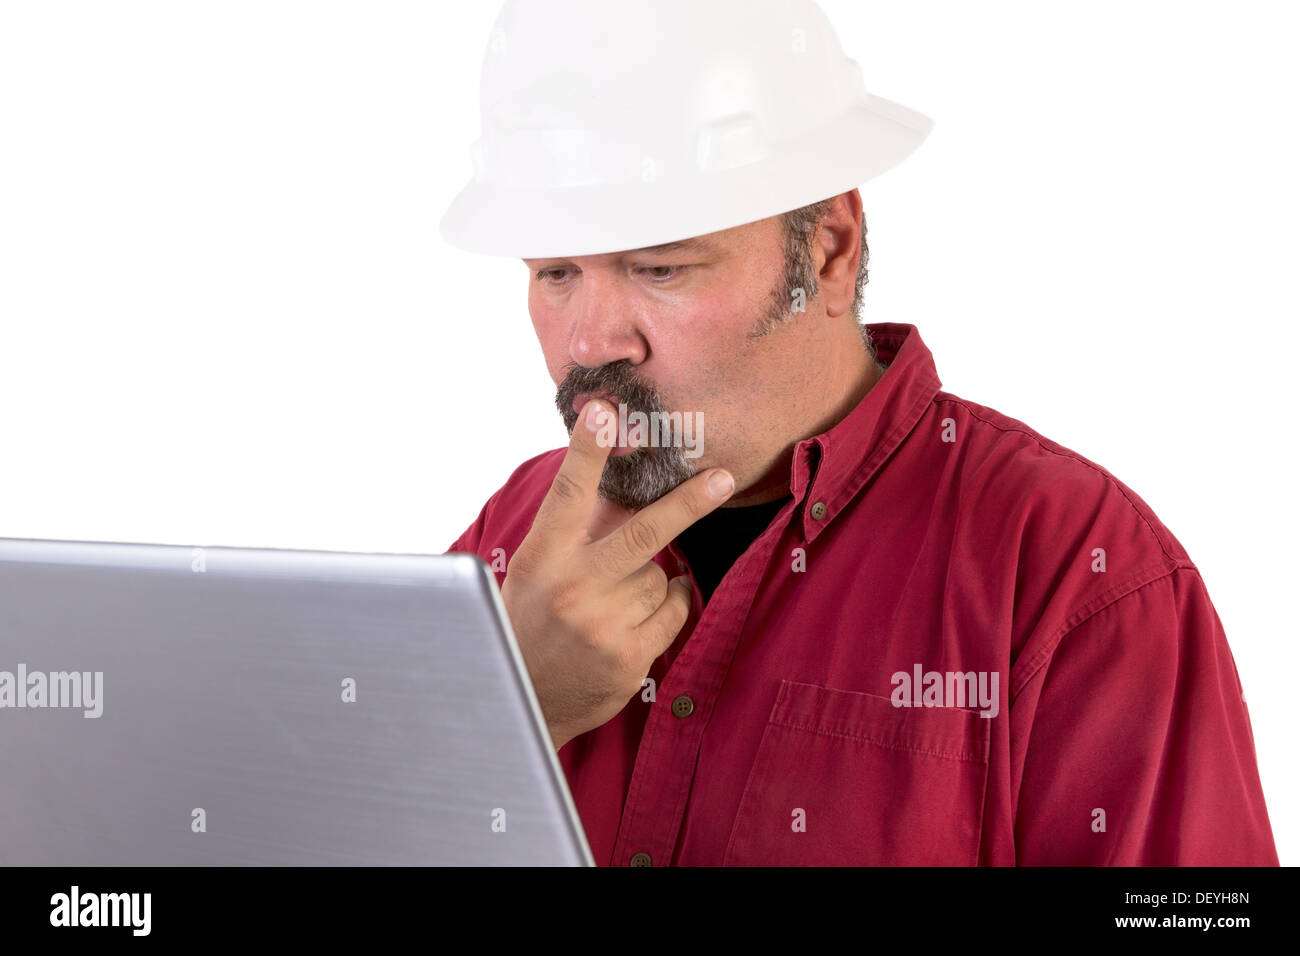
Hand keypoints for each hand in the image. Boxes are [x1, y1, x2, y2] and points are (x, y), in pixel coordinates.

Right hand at [500, 399, 734, 749]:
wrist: (518, 697)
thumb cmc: (530, 620)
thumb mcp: (539, 569)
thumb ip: (580, 528)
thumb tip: (624, 474)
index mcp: (543, 556)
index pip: (568, 493)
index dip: (588, 450)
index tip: (605, 412)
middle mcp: (572, 586)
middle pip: (644, 532)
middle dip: (689, 502)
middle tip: (723, 478)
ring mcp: (603, 623)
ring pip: (660, 575)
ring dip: (648, 582)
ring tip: (610, 606)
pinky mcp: (630, 655)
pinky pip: (674, 609)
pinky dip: (667, 606)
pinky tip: (636, 618)